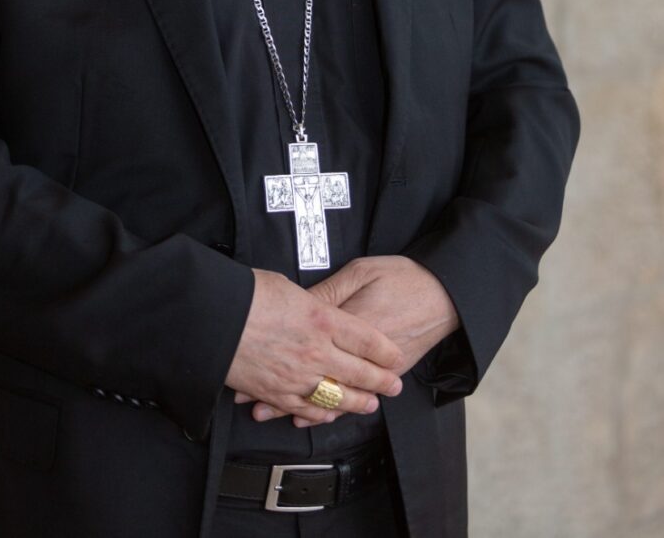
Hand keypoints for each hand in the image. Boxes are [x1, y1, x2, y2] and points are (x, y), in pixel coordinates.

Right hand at [225, 268, 403, 426]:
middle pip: (360, 371)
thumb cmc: (246, 294)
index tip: (396, 356)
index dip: (386, 351)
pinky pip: (307, 409)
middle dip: (381, 380)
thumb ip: (311, 302)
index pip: (367, 338)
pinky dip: (322, 414)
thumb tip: (320, 308)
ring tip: (370, 404)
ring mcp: (297, 375)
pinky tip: (330, 414)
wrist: (212, 317)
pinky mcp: (277, 392)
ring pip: (339, 396)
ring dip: (358, 402)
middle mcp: (316, 350)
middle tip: (393, 385)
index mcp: (322, 318)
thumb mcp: (287, 286)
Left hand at [249, 257, 458, 426]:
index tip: (248, 351)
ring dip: (293, 403)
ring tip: (264, 410)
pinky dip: (325, 411)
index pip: (305, 335)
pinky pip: (350, 399)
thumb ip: (332, 292)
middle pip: (310, 369)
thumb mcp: (362, 271)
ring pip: (327, 392)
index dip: (274, 345)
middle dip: (275, 381)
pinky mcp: (382, 377)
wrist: (443, 295)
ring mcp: (370, 368)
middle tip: (244, 392)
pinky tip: (305, 417)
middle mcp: (356, 351)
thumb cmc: (403, 277)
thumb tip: (302, 304)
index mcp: (349, 320)